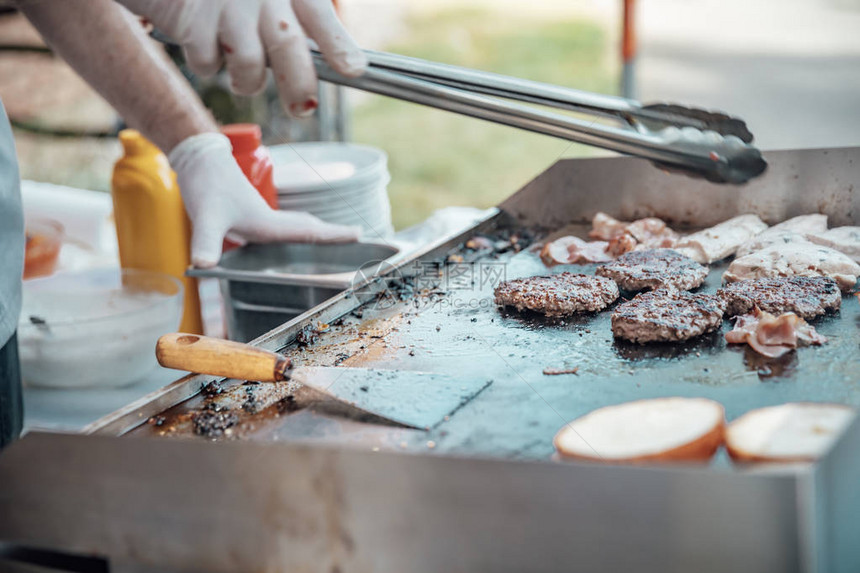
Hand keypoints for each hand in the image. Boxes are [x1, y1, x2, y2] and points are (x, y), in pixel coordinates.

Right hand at [117, 0, 366, 115]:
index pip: (319, 17)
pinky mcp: (192, 19)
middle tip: (303, 110)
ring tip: (244, 74)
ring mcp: (226, 7)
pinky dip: (206, 63)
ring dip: (247, 81)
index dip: (338, 45)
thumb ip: (298, 18)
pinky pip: (208, 63)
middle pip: (289, 47)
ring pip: (250, 65)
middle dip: (300, 87)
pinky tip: (202, 42)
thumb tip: (344, 63)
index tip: (354, 70)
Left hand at [169, 133, 360, 267]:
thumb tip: (203, 265)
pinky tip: (288, 240)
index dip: (335, 236)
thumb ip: (206, 242)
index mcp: (268, 224)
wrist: (198, 157)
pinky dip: (294, 232)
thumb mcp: (205, 217)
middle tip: (358, 237)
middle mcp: (270, 220)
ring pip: (297, 226)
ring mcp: (261, 216)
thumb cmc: (206, 184)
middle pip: (309, 228)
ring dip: (317, 232)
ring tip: (335, 238)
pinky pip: (281, 227)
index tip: (360, 234)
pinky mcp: (249, 214)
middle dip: (334, 234)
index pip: (309, 232)